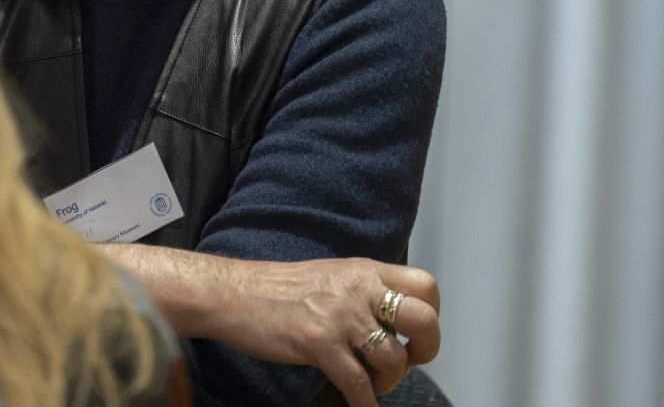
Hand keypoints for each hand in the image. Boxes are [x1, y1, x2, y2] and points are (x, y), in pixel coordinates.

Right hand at [105, 248, 440, 405]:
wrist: (233, 294)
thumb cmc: (276, 288)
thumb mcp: (331, 275)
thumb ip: (362, 290)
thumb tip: (390, 318)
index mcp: (364, 270)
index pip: (424, 285)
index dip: (431, 314)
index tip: (415, 334)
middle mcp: (358, 288)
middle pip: (423, 318)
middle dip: (425, 349)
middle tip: (409, 361)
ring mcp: (339, 316)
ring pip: (393, 358)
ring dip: (389, 381)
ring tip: (373, 385)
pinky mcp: (318, 343)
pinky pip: (358, 383)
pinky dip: (364, 403)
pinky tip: (359, 405)